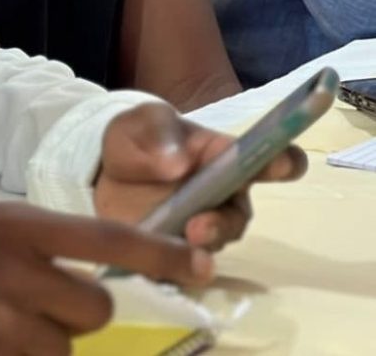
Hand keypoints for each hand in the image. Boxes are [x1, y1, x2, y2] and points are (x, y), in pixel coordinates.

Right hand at [0, 201, 213, 355]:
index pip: (108, 239)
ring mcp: (3, 326)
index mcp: (18, 227)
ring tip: (2, 321)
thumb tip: (106, 276)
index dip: (159, 254)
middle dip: (76, 308)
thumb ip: (41, 246)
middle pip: (95, 307)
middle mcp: (16, 274)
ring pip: (65, 347)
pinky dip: (25, 355)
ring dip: (45, 339)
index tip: (201, 263)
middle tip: (36, 297)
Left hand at [94, 101, 306, 248]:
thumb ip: (161, 134)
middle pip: (239, 215)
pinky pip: (189, 266)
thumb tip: (178, 163)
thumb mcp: (143, 123)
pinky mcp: (181, 250)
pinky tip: (164, 264)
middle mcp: (223, 196)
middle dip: (224, 223)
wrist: (104, 170)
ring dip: (202, 244)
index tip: (285, 164)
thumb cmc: (137, 138)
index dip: (282, 162)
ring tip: (182, 237)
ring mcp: (204, 226)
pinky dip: (180, 267)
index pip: (266, 159)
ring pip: (216, 243)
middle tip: (198, 228)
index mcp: (222, 156)